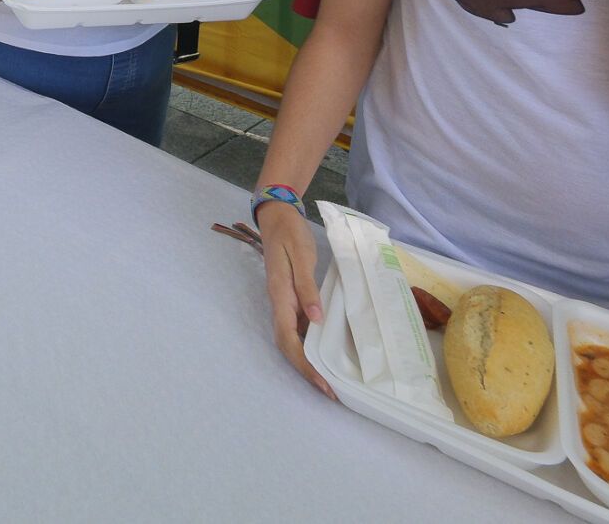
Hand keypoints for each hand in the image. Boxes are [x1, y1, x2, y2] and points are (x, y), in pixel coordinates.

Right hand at [257, 200, 333, 398]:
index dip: (304, 364)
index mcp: (280, 296)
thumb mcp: (301, 257)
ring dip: (309, 361)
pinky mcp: (290, 299)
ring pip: (292, 340)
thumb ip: (306, 289)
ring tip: (330, 379)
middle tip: (330, 391)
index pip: (289, 339)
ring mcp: (283, 303)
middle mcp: (279, 304)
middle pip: (288, 346)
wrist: (277, 217)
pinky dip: (310, 345)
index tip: (322, 383)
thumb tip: (316, 320)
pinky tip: (325, 351)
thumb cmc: (290, 234)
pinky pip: (298, 328)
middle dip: (307, 371)